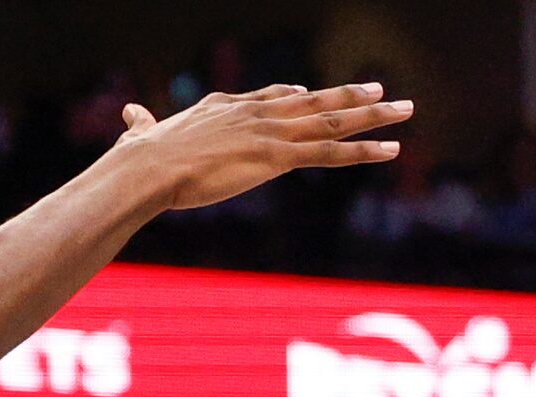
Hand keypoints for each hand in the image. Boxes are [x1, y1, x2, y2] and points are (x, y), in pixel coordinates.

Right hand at [113, 83, 410, 212]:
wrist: (149, 167)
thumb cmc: (142, 159)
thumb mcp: (144, 135)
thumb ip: (142, 124)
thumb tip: (131, 117)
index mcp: (227, 106)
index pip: (272, 96)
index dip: (297, 96)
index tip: (314, 93)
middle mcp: (256, 111)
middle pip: (314, 101)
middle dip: (351, 95)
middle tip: (381, 89)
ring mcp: (271, 132)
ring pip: (334, 121)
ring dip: (373, 116)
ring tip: (404, 110)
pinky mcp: (279, 158)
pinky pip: (332, 153)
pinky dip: (364, 151)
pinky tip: (390, 150)